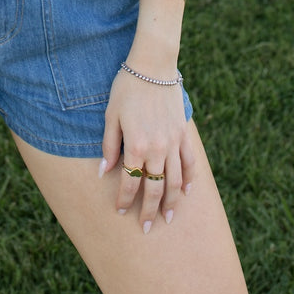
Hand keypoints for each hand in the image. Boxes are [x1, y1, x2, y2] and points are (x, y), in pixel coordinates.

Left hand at [100, 66, 195, 231]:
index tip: (120, 211)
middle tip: (147, 228)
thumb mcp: (111, 115)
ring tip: (168, 218)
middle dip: (149, 210)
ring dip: (171, 202)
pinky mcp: (183, 133)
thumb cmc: (127, 88)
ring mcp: (173, 142)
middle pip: (154, 188)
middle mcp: (157, 148)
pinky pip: (189, 163)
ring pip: (174, 181)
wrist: (153, 65)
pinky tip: (186, 192)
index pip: (129, 182)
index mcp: (136, 145)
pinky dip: (189, 180)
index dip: (124, 199)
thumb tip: (103, 172)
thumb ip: (109, 146)